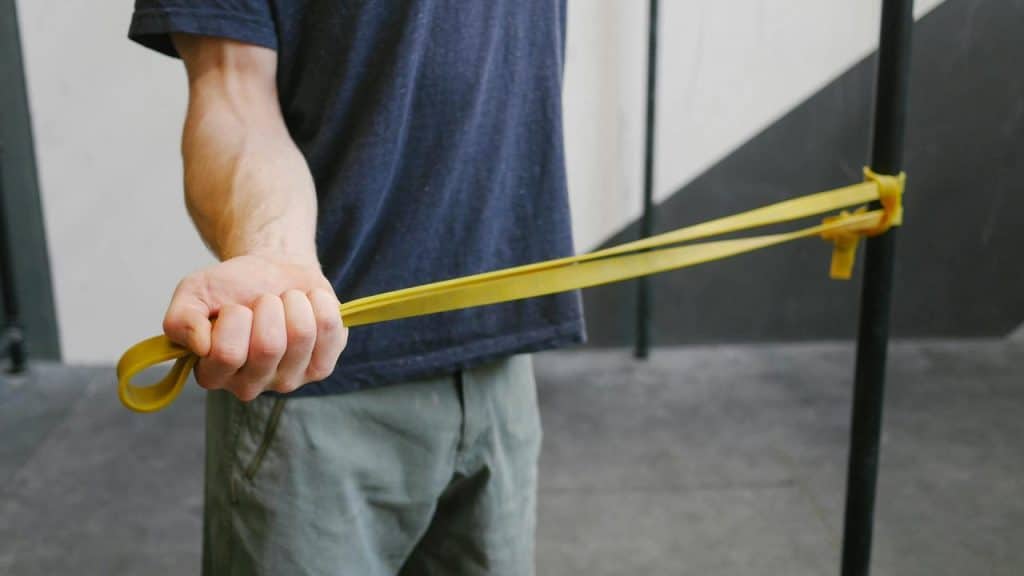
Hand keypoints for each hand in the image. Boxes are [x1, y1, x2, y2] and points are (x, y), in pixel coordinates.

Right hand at [162, 254, 347, 400]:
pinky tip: (308, 303)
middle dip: (267, 306)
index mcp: (213, 374)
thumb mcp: (194, 292)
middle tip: (263, 300)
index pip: (226, 353)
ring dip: (294, 301)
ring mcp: (288, 380)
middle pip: (268, 347)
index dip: (234, 318)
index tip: (234, 305)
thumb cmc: (232, 287)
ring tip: (285, 300)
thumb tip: (200, 344)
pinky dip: (320, 303)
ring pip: (301, 335)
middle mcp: (250, 385)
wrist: (272, 271)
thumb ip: (181, 319)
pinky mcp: (320, 368)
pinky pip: (330, 330)